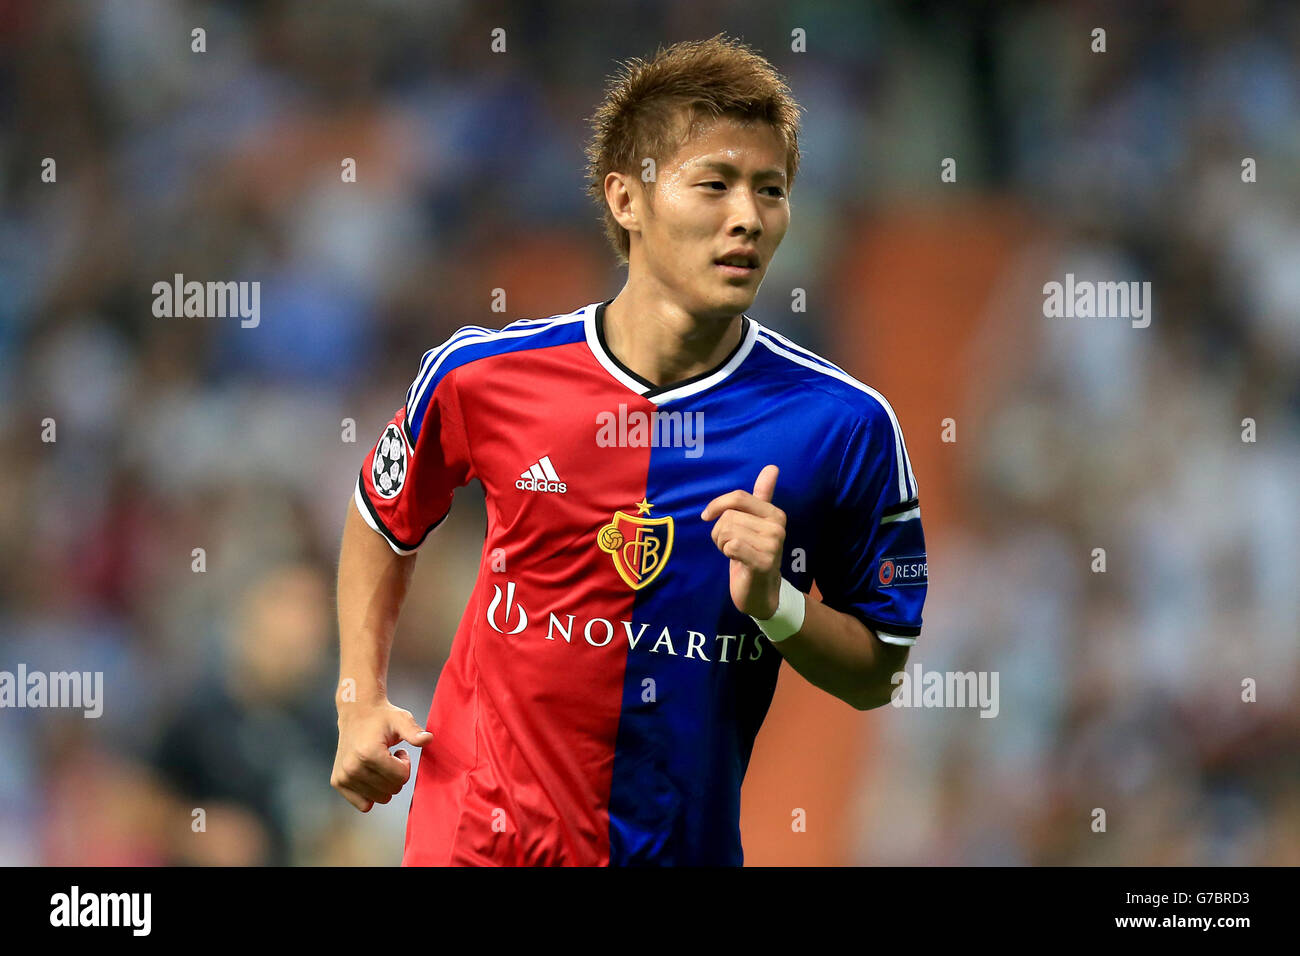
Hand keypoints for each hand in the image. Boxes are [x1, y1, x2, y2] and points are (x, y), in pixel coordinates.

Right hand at [331, 700, 431, 811]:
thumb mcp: (401, 720)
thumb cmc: (382, 717)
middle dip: (396, 774)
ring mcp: (343, 777)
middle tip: (389, 756)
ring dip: (385, 782)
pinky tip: (371, 773)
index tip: (398, 752)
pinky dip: (372, 793)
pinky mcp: (338, 782)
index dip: (405, 764)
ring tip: (380, 762)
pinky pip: (364, 804)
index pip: (401, 777)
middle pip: (392, 789)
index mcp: (368, 753)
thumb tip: (428, 739)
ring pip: (380, 798)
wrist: (356, 712)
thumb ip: (414, 732)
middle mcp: (352, 767)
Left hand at [700, 464, 785, 618]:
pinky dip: (726, 553)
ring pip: (727, 530)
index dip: (717, 505)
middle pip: (729, 516)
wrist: (761, 591)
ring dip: (722, 544)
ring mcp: (772, 544)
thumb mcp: (756, 523)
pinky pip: (731, 545)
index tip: (707, 516)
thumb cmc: (752, 553)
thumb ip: (763, 495)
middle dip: (720, 532)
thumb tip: (772, 467)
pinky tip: (737, 561)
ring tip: (734, 553)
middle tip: (730, 545)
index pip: (738, 497)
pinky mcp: (763, 561)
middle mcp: (777, 526)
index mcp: (774, 514)